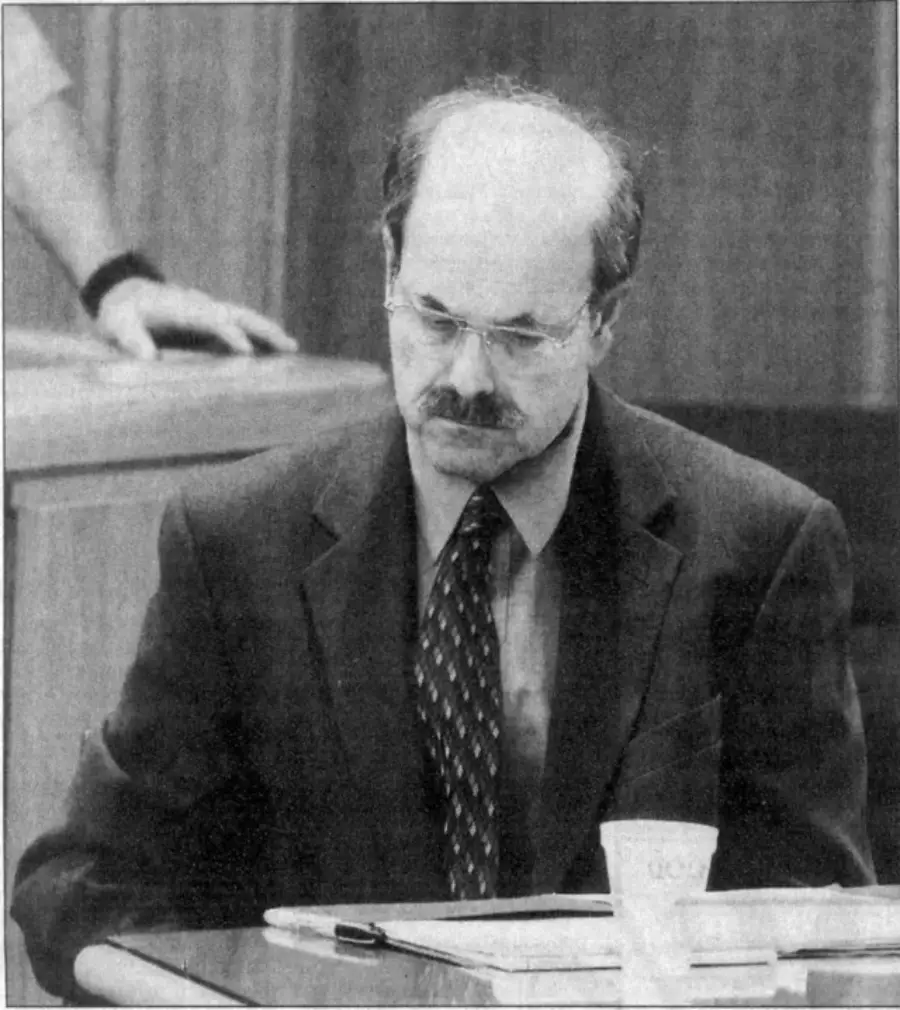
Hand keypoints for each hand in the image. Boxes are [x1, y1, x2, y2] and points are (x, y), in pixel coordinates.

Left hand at [95, 278, 297, 358]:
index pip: (212, 319)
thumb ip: (132, 339)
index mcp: (181, 306)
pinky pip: (239, 324)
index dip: (229, 335)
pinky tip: (275, 348)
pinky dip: (259, 334)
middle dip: (263, 329)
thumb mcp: (117, 324)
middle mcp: (200, 305)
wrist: (123, 293)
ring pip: (244, 317)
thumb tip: (150, 356)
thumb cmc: (120, 312)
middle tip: (288, 345)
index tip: (246, 351)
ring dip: (268, 331)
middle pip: (239, 314)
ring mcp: (208, 311)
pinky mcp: (210, 320)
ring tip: (292, 347)